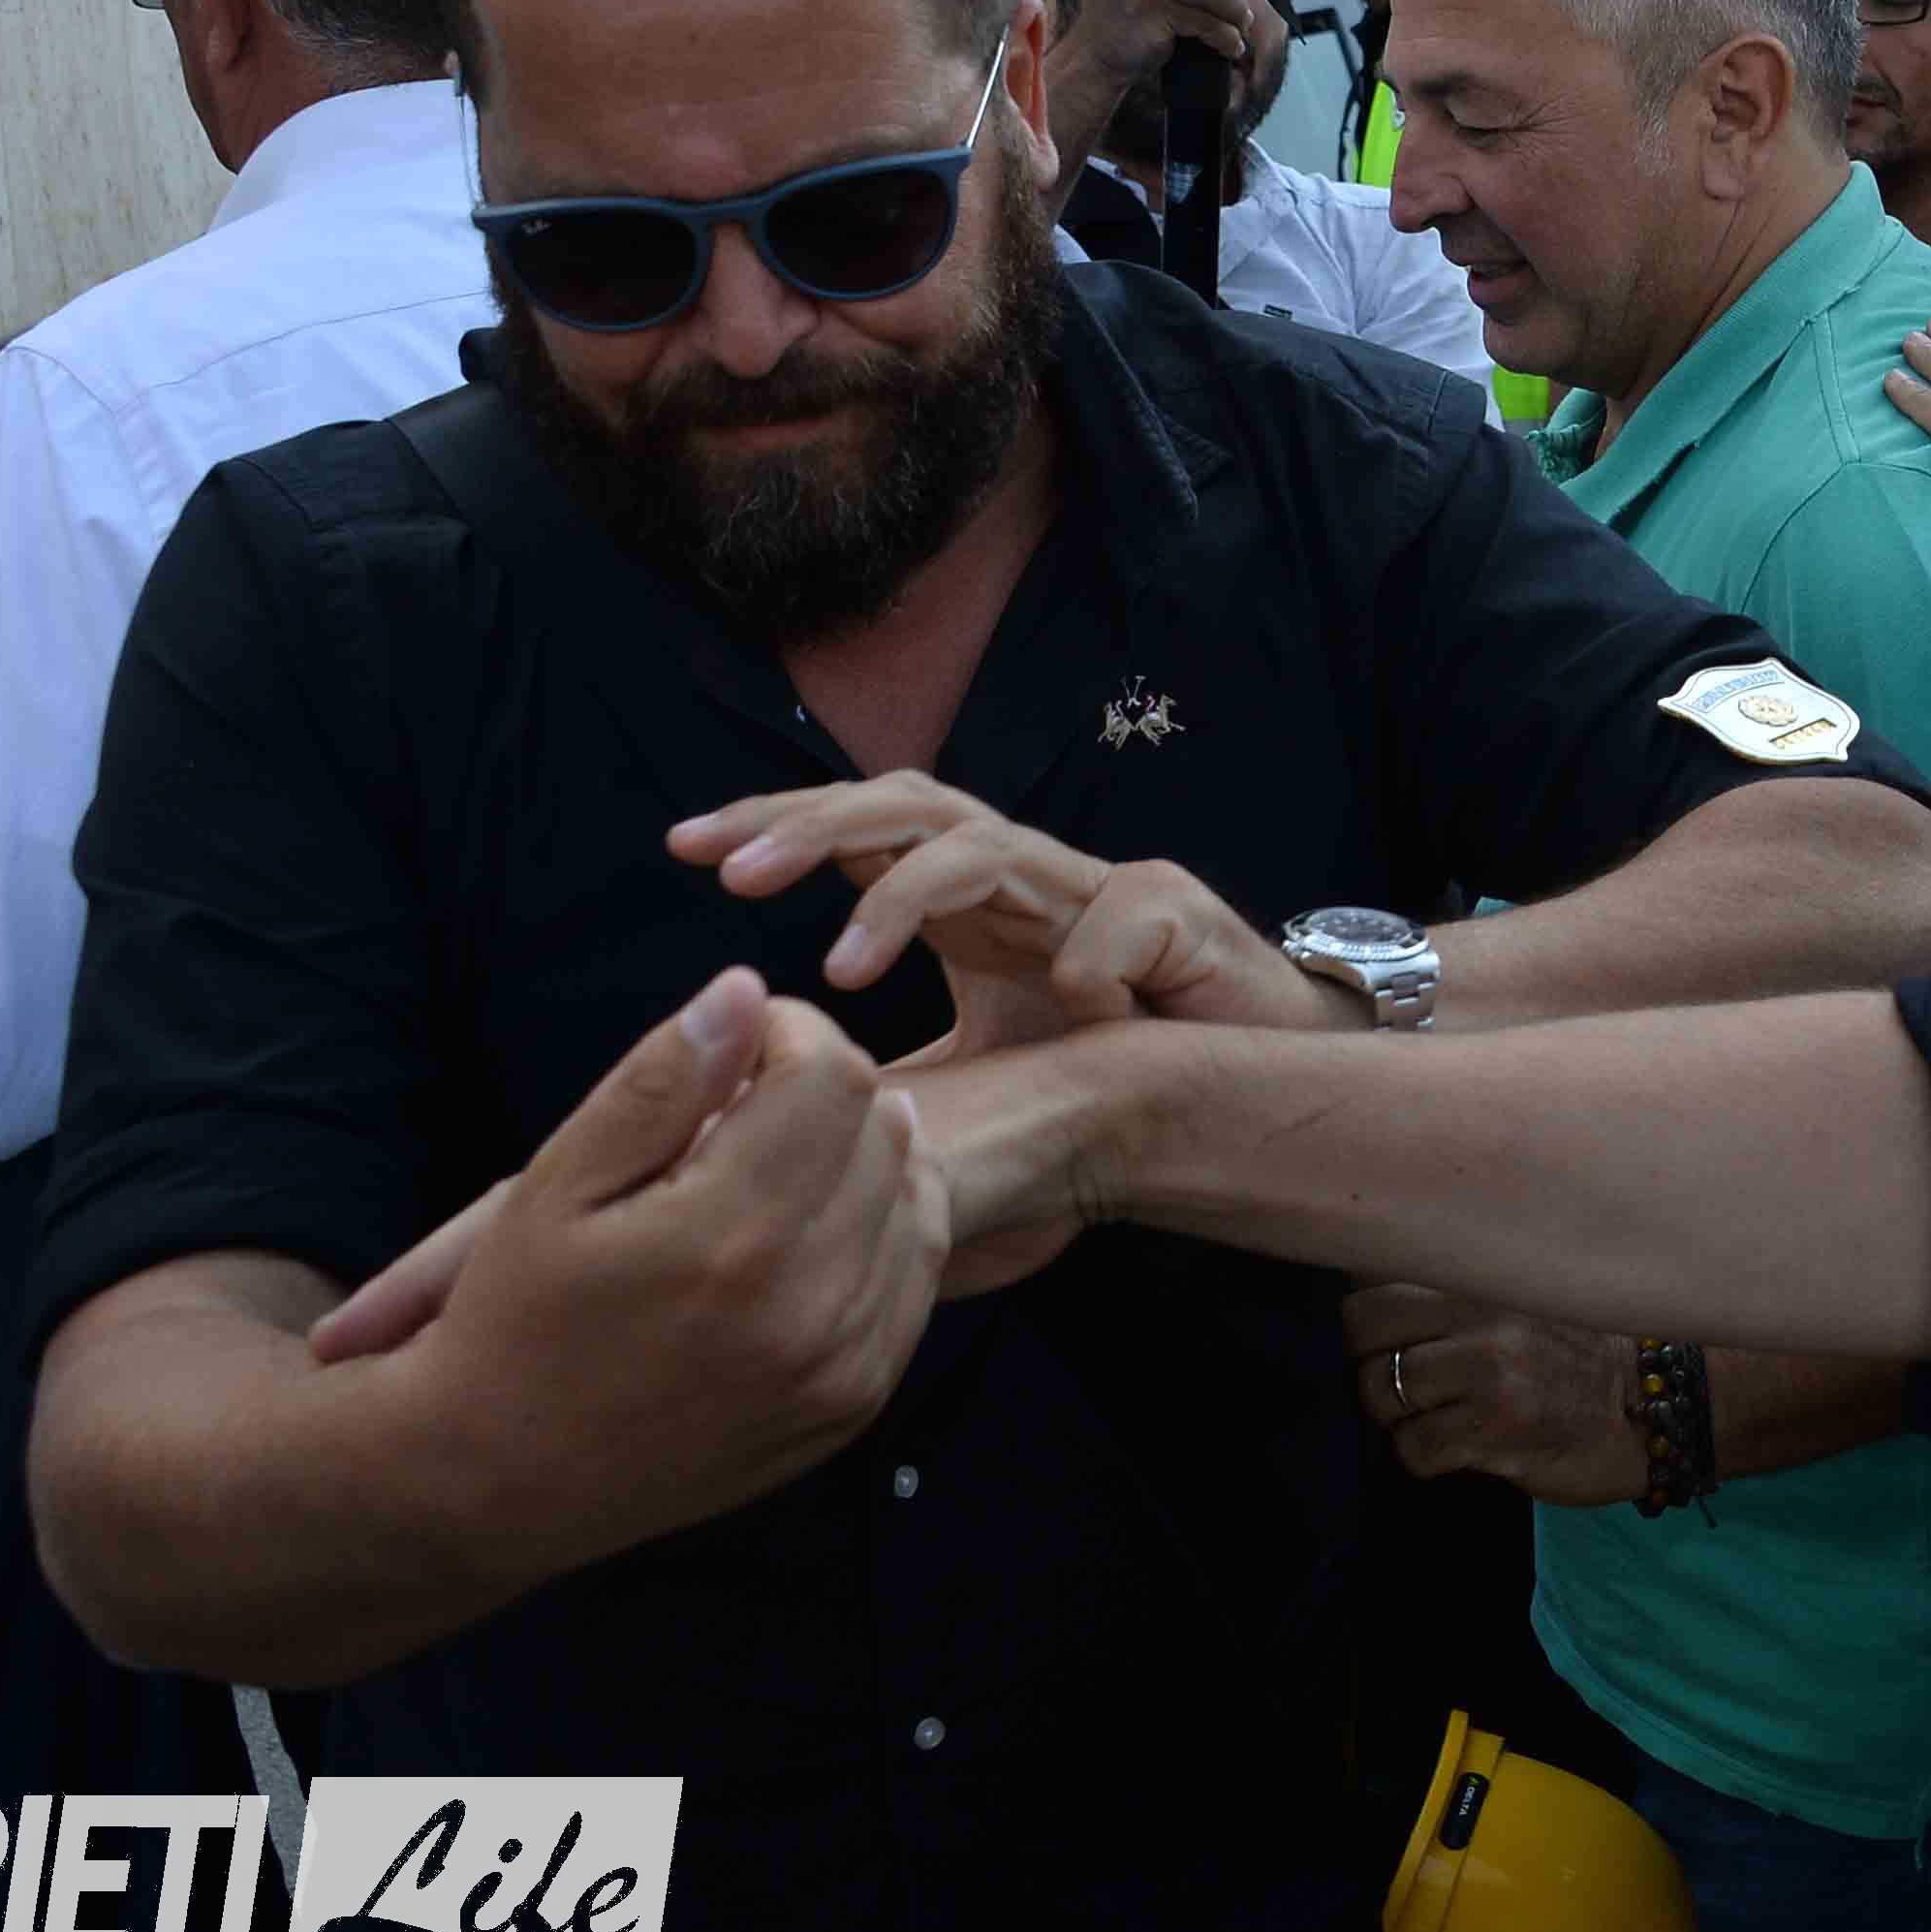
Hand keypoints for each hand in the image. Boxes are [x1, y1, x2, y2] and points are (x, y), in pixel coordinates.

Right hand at [302, 970, 944, 1556]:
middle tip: (739, 1113)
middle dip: (819, 1095)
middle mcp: (805, 1304)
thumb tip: (748, 990)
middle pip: (881, 1128)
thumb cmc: (511, 1318)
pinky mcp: (854, 1403)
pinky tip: (804, 1231)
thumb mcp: (551, 1185)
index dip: (787, 1037)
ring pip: (911, 1195)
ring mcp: (840, 1363)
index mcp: (729, 1236)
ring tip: (767, 1170)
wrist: (497, 1479)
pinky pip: (913, 1275)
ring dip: (855, 1160)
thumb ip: (660, 1080)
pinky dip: (876, 1232)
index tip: (734, 1053)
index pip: (832, 1075)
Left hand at [671, 775, 1341, 1055]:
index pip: (859, 829)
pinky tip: (1072, 1001)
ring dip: (909, 893)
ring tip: (841, 966)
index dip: (774, 825)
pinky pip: (1121, 916)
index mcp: (967, 901)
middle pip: (908, 807)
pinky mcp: (1180, 919)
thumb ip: (887, 1081)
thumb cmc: (1108, 1064)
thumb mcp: (973, 1074)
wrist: (1248, 1077)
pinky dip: (1089, 952)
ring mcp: (1100, 889)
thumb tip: (765, 1124)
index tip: (682, 848)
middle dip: (813, 828)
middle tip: (730, 874)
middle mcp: (1023, 877)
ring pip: (992, 846)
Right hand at [1034, 0, 1252, 177]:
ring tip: (1241, 35)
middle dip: (1232, 0)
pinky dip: (1224, 38)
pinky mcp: (1153, 10)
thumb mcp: (1146, 2)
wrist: (1091, 67)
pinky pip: (1204, 23)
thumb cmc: (1123, 38)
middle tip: (1246, 20)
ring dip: (1234, 20)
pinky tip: (1231, 49)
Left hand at [1345, 1283, 1650, 1505]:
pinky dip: (1423, 1457)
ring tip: (1436, 1418)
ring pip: (1379, 1393)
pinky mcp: (1495, 1430)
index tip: (1392, 1342)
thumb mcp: (1517, 1300)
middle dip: (1370, 1365)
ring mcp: (1488, 1371)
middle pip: (1362, 1332)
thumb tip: (1365, 1294)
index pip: (1374, 1283)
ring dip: (1397, 1417)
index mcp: (1482, 1275)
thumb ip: (1454, 1291)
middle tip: (1405, 1385)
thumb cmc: (1575, 1354)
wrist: (1645, 1408)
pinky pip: (1413, 1449)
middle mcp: (1479, 1313)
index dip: (1370, 1323)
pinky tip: (1458, 1448)